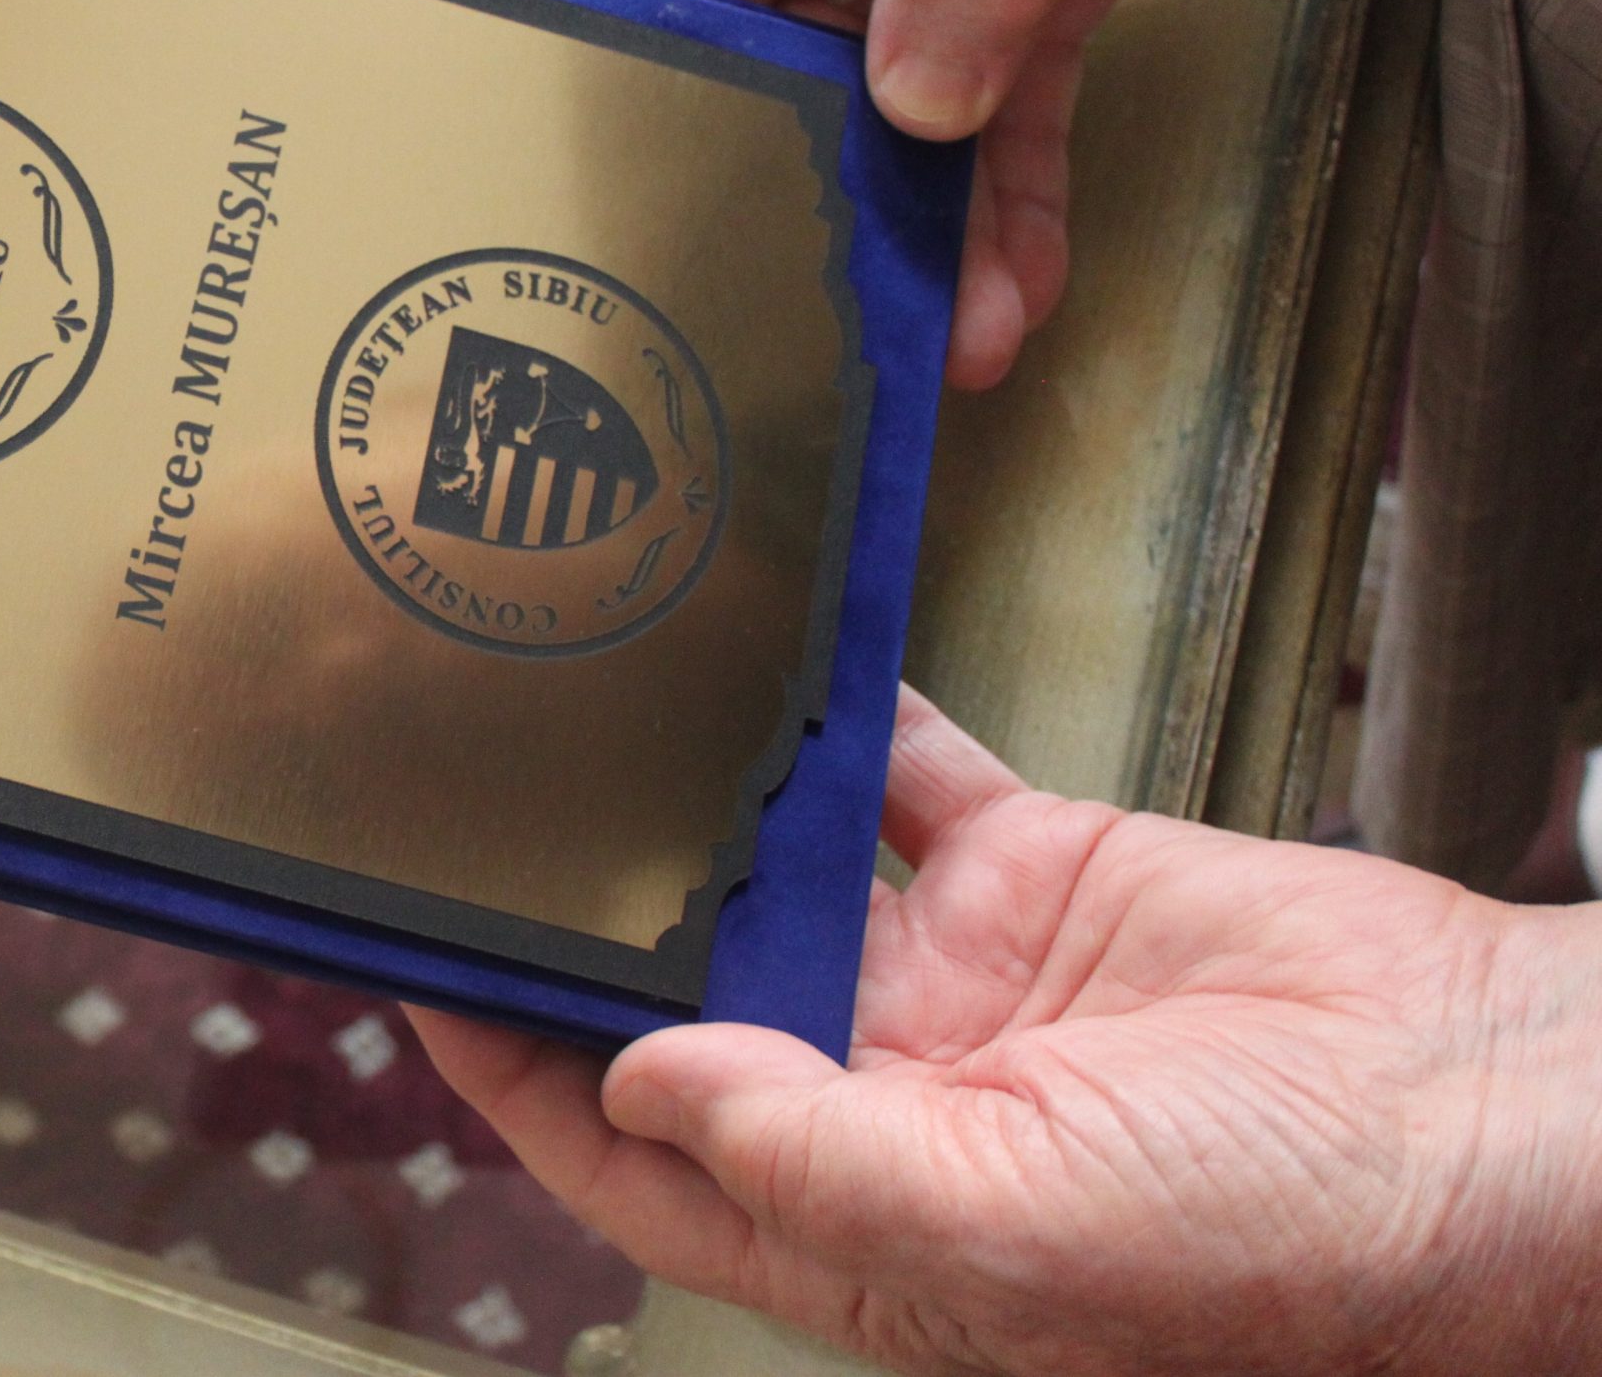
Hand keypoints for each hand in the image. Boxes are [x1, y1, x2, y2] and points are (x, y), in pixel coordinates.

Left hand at [412, 691, 1601, 1375]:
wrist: (1473, 1110)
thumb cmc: (1277, 1234)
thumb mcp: (1011, 1228)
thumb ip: (807, 1155)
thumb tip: (630, 1082)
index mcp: (854, 1216)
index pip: (630, 1154)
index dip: (513, 1076)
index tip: (416, 977)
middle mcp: (882, 1092)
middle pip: (683, 998)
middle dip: (587, 927)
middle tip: (472, 818)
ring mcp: (955, 974)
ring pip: (778, 877)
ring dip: (693, 812)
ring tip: (579, 721)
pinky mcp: (1031, 868)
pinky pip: (903, 778)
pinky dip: (838, 721)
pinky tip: (760, 656)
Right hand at [603, 0, 1314, 387]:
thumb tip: (916, 116)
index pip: (660, 16)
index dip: (653, 131)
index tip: (671, 251)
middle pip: (774, 107)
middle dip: (804, 228)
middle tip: (823, 347)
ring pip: (900, 142)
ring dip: (928, 245)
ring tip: (953, 354)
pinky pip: (1004, 128)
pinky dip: (1013, 208)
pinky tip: (1018, 292)